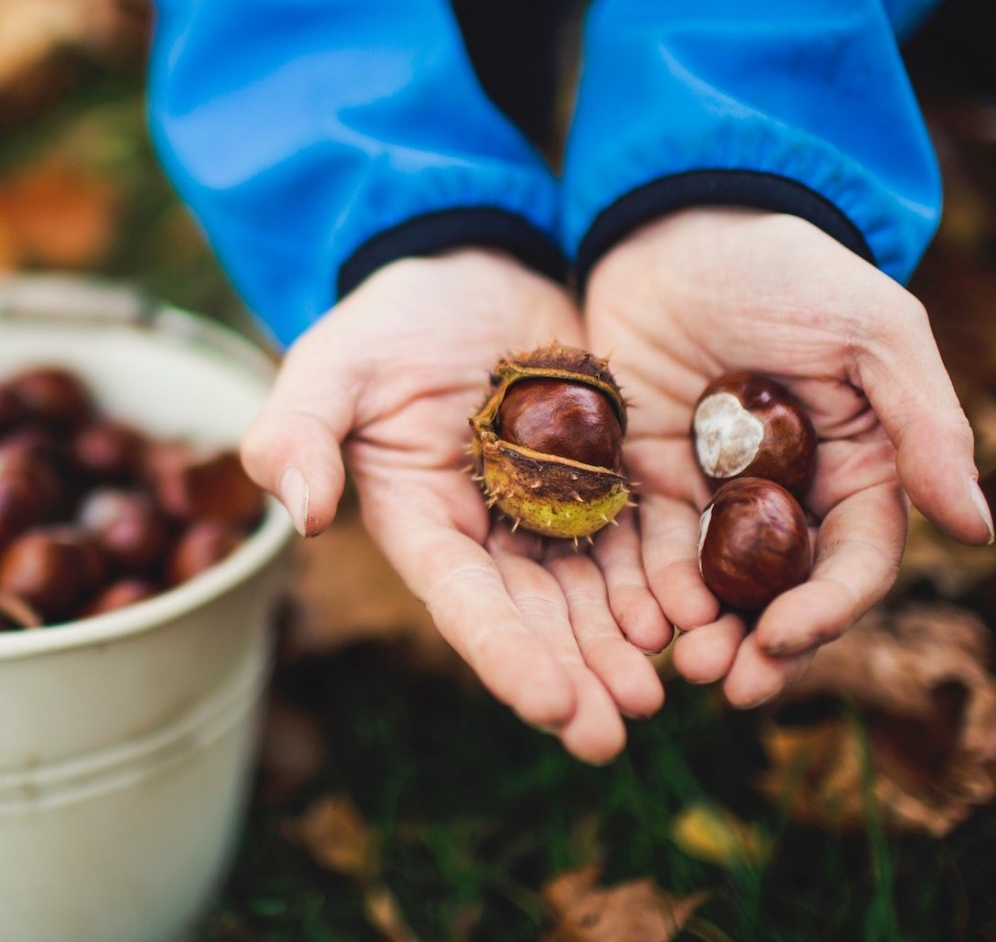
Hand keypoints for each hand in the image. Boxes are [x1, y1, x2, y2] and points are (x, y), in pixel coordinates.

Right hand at [242, 249, 662, 761]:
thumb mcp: (331, 365)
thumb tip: (300, 513)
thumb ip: (298, 432)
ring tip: (667, 689)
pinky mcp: (608, 478)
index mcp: (423, 523)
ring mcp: (553, 510)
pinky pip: (642, 537)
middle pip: (537, 618)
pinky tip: (698, 615)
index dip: (506, 656)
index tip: (552, 707)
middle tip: (618, 731)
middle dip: (576, 676)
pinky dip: (666, 579)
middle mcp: (491, 534)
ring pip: (595, 593)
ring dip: (625, 646)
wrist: (472, 264)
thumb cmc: (388, 319)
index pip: (464, 602)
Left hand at [582, 208, 994, 706]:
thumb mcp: (870, 332)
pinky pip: (647, 548)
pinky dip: (644, 591)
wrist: (676, 223)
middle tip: (727, 686)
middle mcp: (790, 494)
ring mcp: (715, 491)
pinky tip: (633, 622)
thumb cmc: (787, 268)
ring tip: (679, 669)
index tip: (786, 638)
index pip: (855, 561)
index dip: (828, 610)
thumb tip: (978, 528)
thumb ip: (926, 425)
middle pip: (783, 593)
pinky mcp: (648, 477)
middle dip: (761, 645)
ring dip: (702, 633)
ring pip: (714, 586)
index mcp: (859, 467)